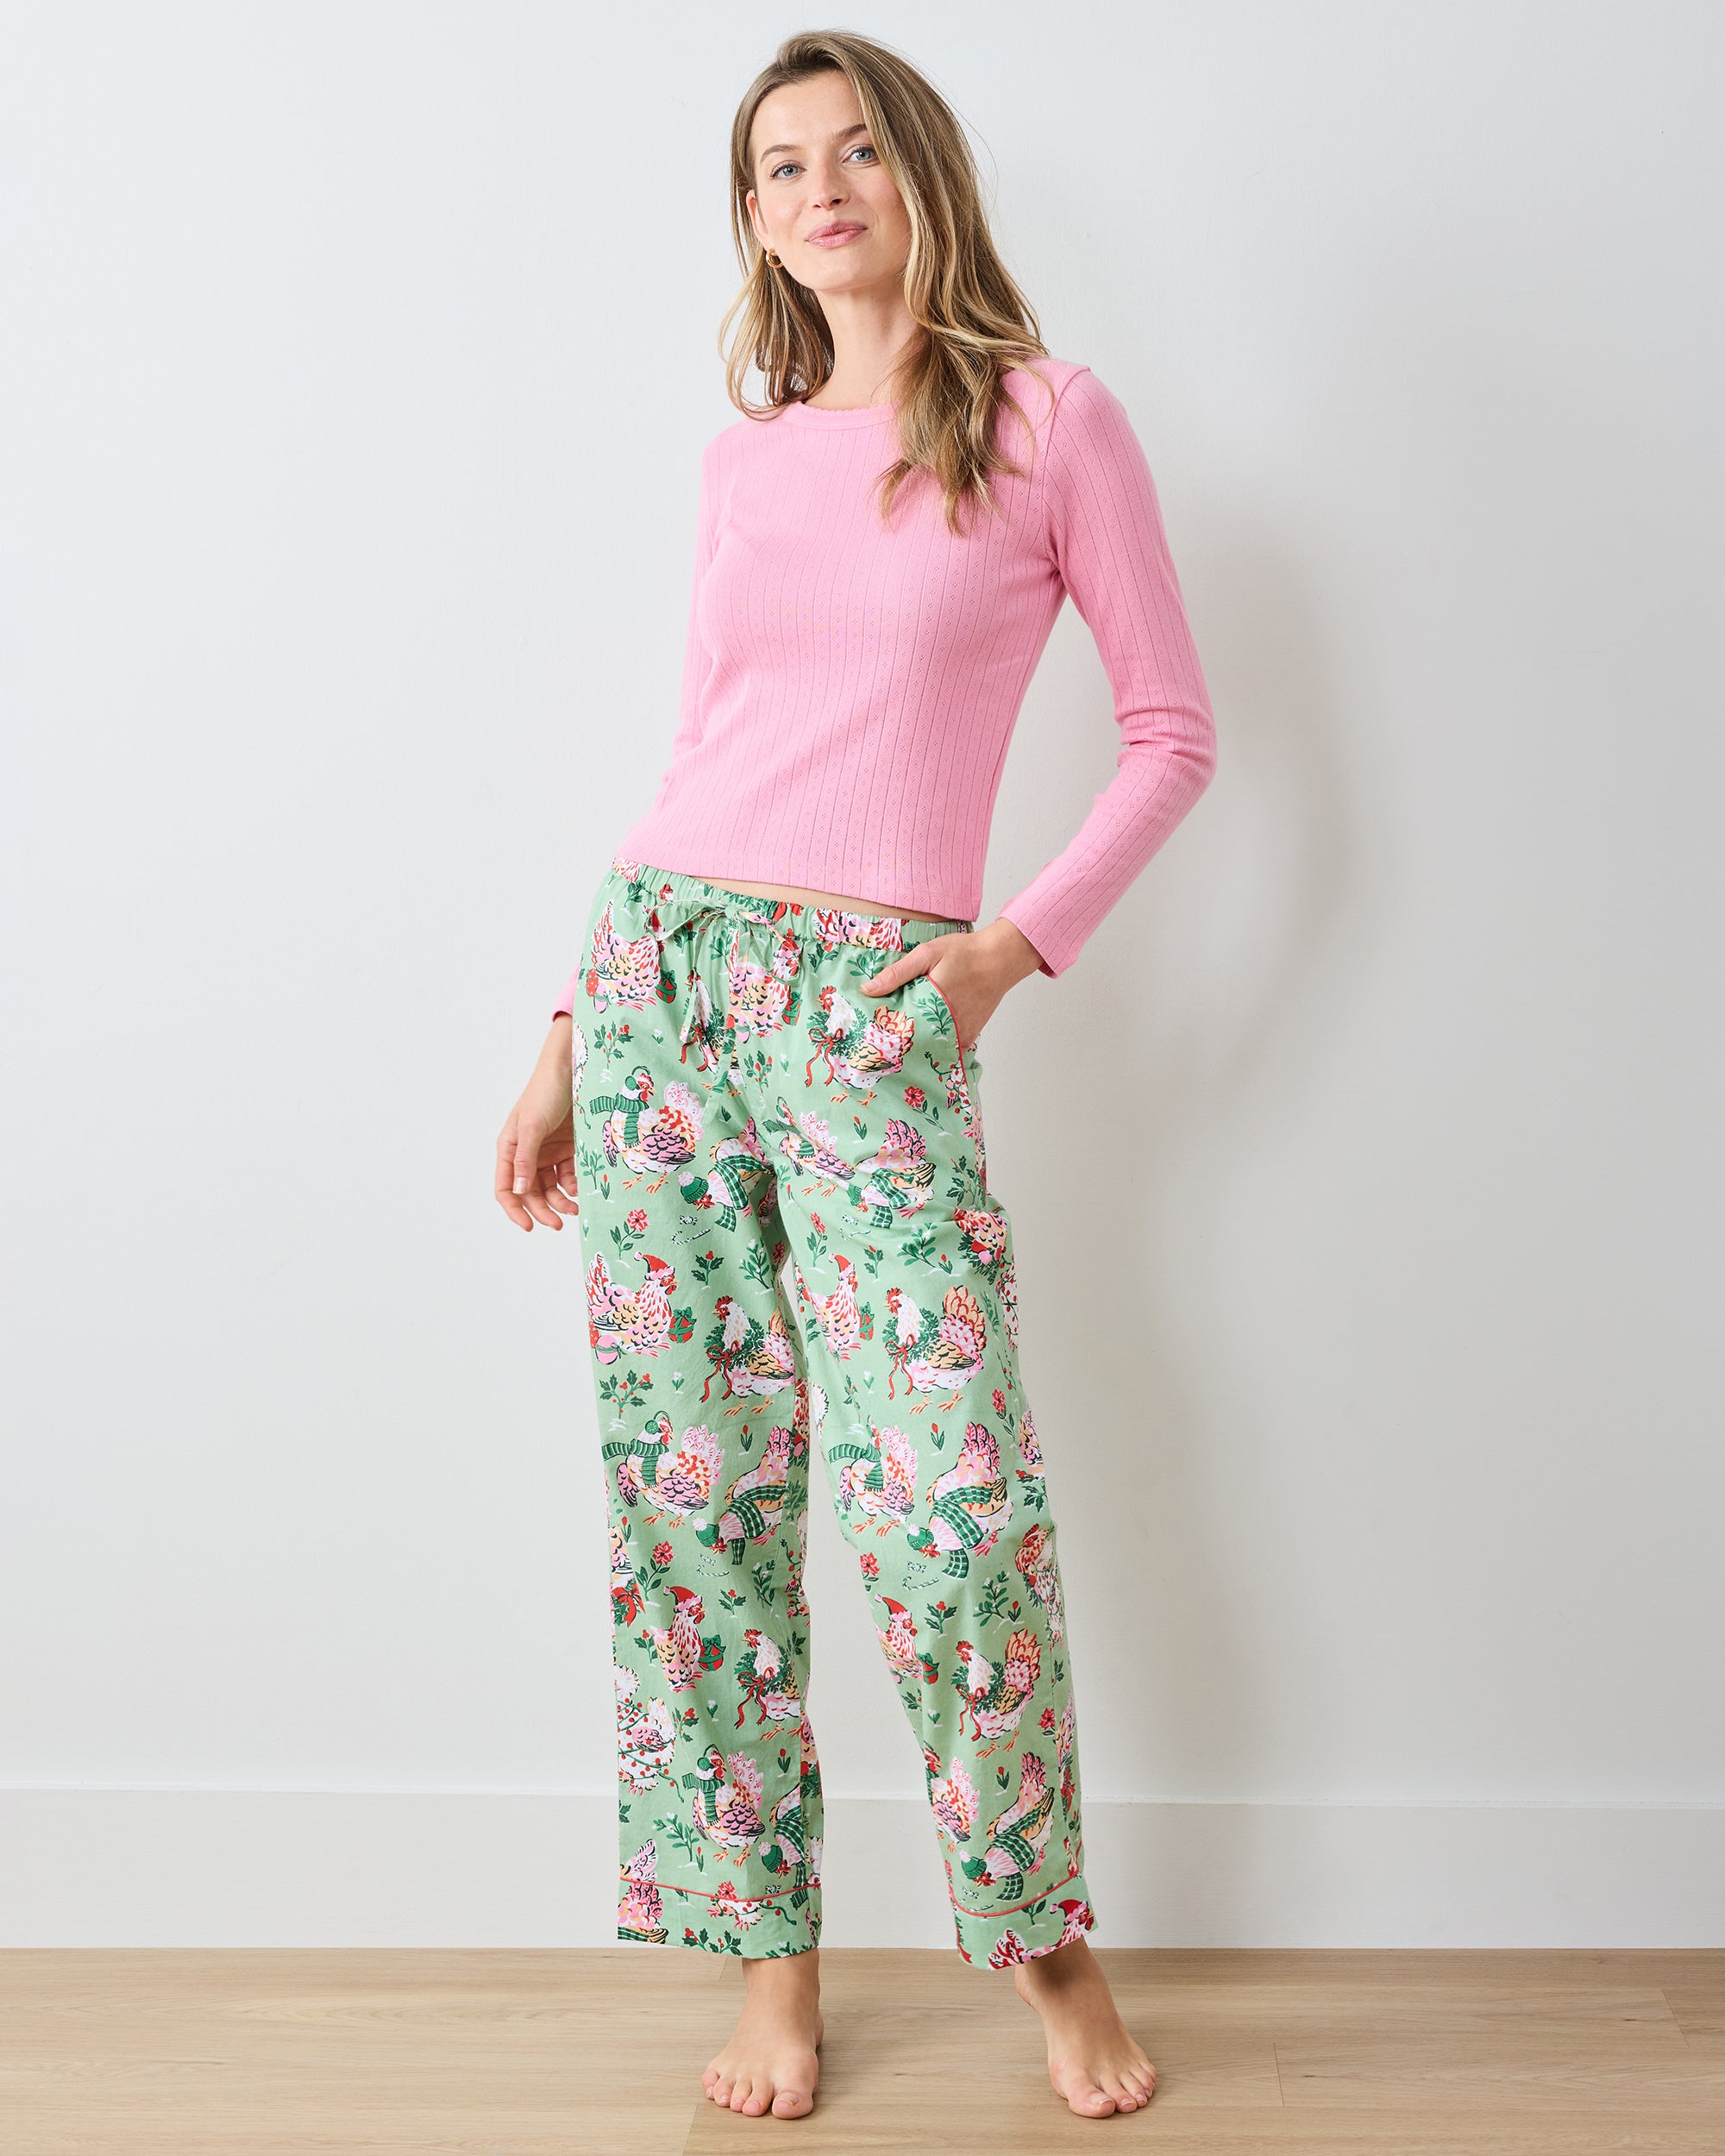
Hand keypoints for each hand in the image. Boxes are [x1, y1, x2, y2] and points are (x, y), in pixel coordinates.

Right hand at [496, 1015, 581, 1231]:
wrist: (575, 1068)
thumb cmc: (546, 1092)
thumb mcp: (533, 1126)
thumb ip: (525, 1159)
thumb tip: (519, 1191)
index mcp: (509, 1148)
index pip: (505, 1188)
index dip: (515, 1210)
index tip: (530, 1227)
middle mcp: (526, 1153)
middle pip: (530, 1192)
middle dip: (543, 1210)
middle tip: (560, 1224)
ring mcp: (548, 1151)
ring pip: (551, 1187)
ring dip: (561, 1201)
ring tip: (576, 1210)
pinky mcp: (568, 1147)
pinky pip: (568, 1174)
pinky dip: (574, 1186)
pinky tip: (583, 1190)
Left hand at [860, 917, 1043, 1051]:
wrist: (1000, 959)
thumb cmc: (964, 953)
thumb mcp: (927, 954)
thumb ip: (897, 973)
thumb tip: (868, 989)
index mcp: (931, 1004)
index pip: (899, 1029)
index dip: (882, 1034)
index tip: (869, 1036)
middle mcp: (947, 1024)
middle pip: (913, 1045)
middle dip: (896, 1045)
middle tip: (879, 1045)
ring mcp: (960, 1034)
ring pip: (930, 1050)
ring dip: (915, 1049)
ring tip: (897, 1046)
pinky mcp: (969, 1036)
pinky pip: (948, 1051)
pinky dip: (935, 1049)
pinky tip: (922, 1045)